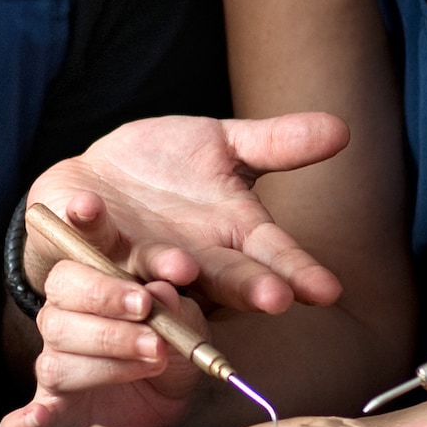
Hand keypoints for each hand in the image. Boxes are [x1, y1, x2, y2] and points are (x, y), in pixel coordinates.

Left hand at [0, 112, 347, 426]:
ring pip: (153, 271)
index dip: (298, 274)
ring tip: (178, 267)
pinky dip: (84, 219)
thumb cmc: (170, 169)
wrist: (100, 178)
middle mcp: (189, 260)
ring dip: (165, 269)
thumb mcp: (226, 147)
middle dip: (246, 288)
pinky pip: (83, 233)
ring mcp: (137, 259)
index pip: (273, 259)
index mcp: (230, 239)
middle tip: (274, 298)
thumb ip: (278, 143)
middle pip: (223, 277)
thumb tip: (343, 128)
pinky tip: (83, 205)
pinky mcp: (87, 243)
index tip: (327, 289)